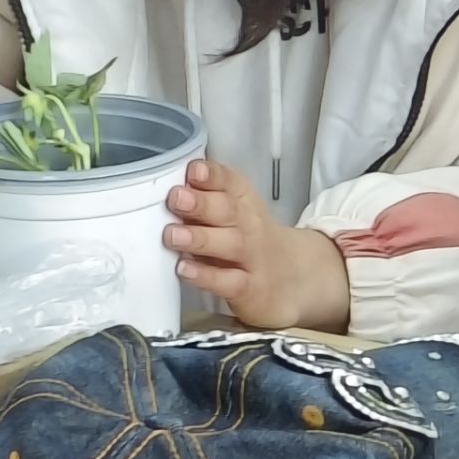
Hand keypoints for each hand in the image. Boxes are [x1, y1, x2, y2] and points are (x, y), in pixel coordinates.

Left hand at [164, 161, 349, 330]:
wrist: (294, 276)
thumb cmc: (249, 239)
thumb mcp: (235, 212)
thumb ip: (203, 199)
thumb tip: (164, 186)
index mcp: (244, 201)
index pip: (229, 182)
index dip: (211, 175)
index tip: (193, 170)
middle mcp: (249, 226)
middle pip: (228, 211)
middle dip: (201, 203)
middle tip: (176, 199)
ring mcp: (251, 258)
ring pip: (229, 244)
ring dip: (200, 238)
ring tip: (173, 235)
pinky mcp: (248, 288)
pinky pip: (228, 281)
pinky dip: (207, 276)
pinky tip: (185, 270)